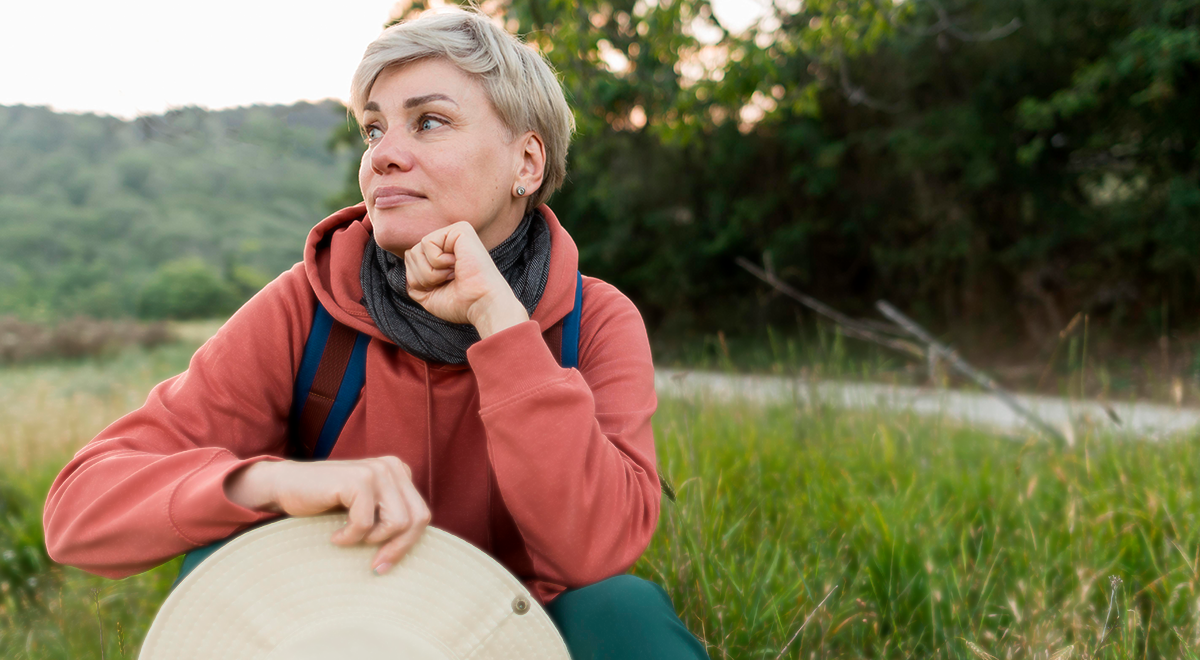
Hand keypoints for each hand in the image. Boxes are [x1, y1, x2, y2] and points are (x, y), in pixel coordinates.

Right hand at [225, 457, 429, 573]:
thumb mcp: (368, 511)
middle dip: (397, 548)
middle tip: (375, 567)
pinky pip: (366, 523)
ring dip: (372, 540)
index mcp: (400, 472)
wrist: (284, 487)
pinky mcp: (358, 480)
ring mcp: (377, 470)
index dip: (406, 545)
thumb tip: (420, 553)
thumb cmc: (325, 506)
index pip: (421, 515)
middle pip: (417, 518)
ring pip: (398, 523)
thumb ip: (391, 518)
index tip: (383, 566)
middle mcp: (393, 467)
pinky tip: (334, 535)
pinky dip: (349, 537)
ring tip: (349, 538)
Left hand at [403, 222, 528, 337]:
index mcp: (445, 254)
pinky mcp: (459, 229)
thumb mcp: (426, 294)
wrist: (482, 305)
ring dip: (430, 272)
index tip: (444, 287)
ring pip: (415, 250)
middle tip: (449, 281)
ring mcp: (455, 233)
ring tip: (453, 274)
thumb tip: (407, 254)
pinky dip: (437, 262)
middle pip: (410, 254)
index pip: (411, 260)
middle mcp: (450, 241)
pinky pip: (427, 243)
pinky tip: (457, 265)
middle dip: (423, 276)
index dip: (419, 281)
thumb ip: (413, 275)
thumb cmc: (461, 303)